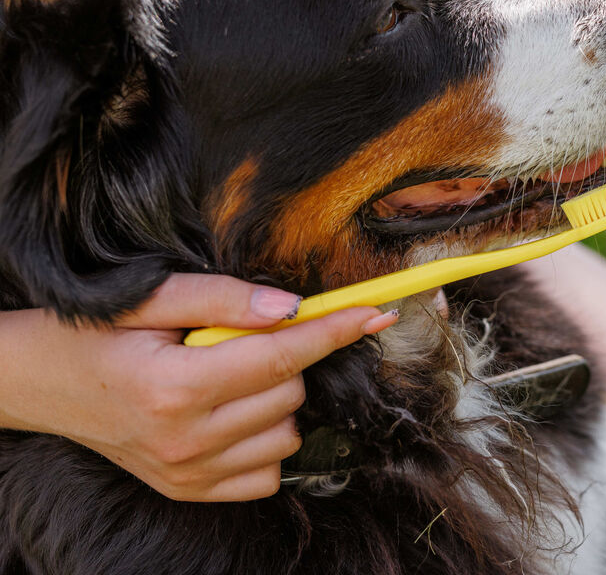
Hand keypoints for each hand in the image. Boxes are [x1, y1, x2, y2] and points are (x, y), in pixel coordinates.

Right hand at [0, 273, 396, 501]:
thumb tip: (292, 307)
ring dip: (275, 400)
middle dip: (284, 358)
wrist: (44, 384)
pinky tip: (229, 414)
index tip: (375, 312)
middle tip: (238, 342)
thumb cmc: (97, 334)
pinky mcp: (191, 492)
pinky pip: (269, 471)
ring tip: (225, 379)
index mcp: (175, 386)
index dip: (334, 329)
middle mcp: (185, 440)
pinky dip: (265, 439)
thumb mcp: (151, 298)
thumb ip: (224, 298)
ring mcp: (188, 475)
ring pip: (287, 433)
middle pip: (290, 392)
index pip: (280, 356)